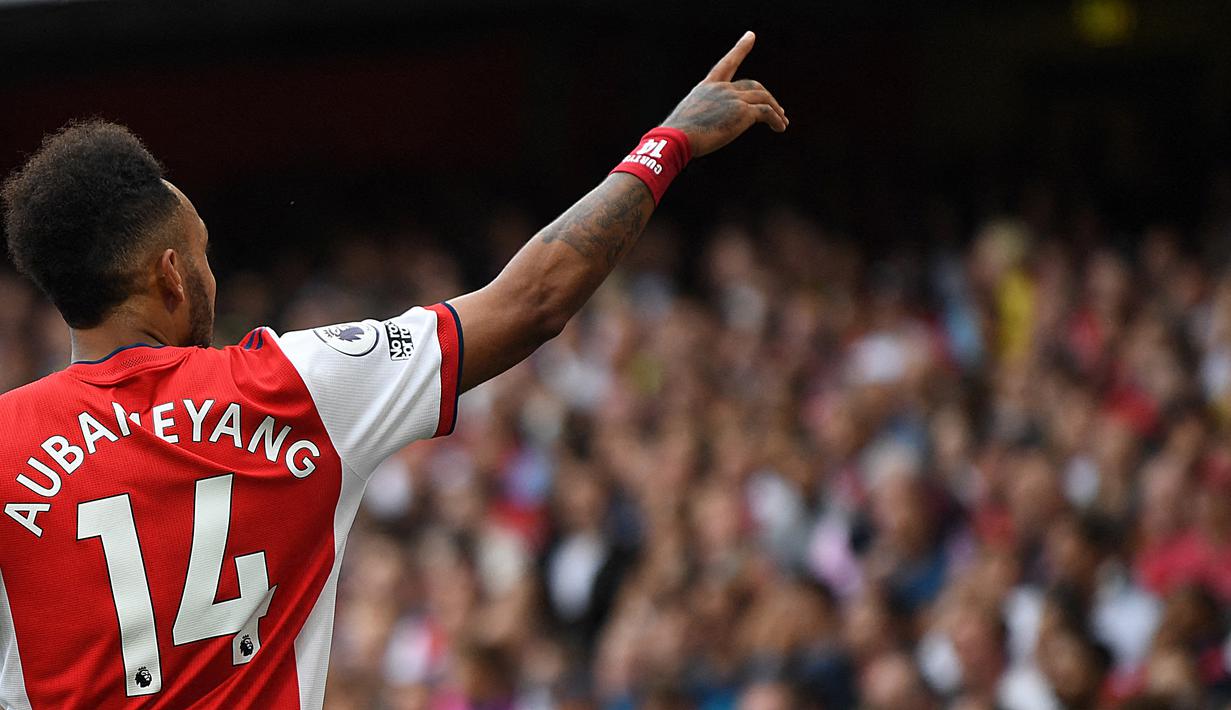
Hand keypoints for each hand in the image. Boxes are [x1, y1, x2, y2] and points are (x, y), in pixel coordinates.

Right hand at [662, 31, 787, 157]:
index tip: (751, 35)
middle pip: (754, 85)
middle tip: (777, 110)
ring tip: (782, 122)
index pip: (727, 63)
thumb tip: (709, 124)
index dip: (740, 48)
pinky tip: (780, 128)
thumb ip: (704, 113)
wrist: (678, 138)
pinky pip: (767, 112)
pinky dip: (776, 120)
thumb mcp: (690, 116)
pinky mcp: (742, 112)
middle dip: (767, 97)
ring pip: (764, 98)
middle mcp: (722, 88)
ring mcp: (733, 98)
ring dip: (776, 110)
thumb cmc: (679, 134)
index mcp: (708, 86)